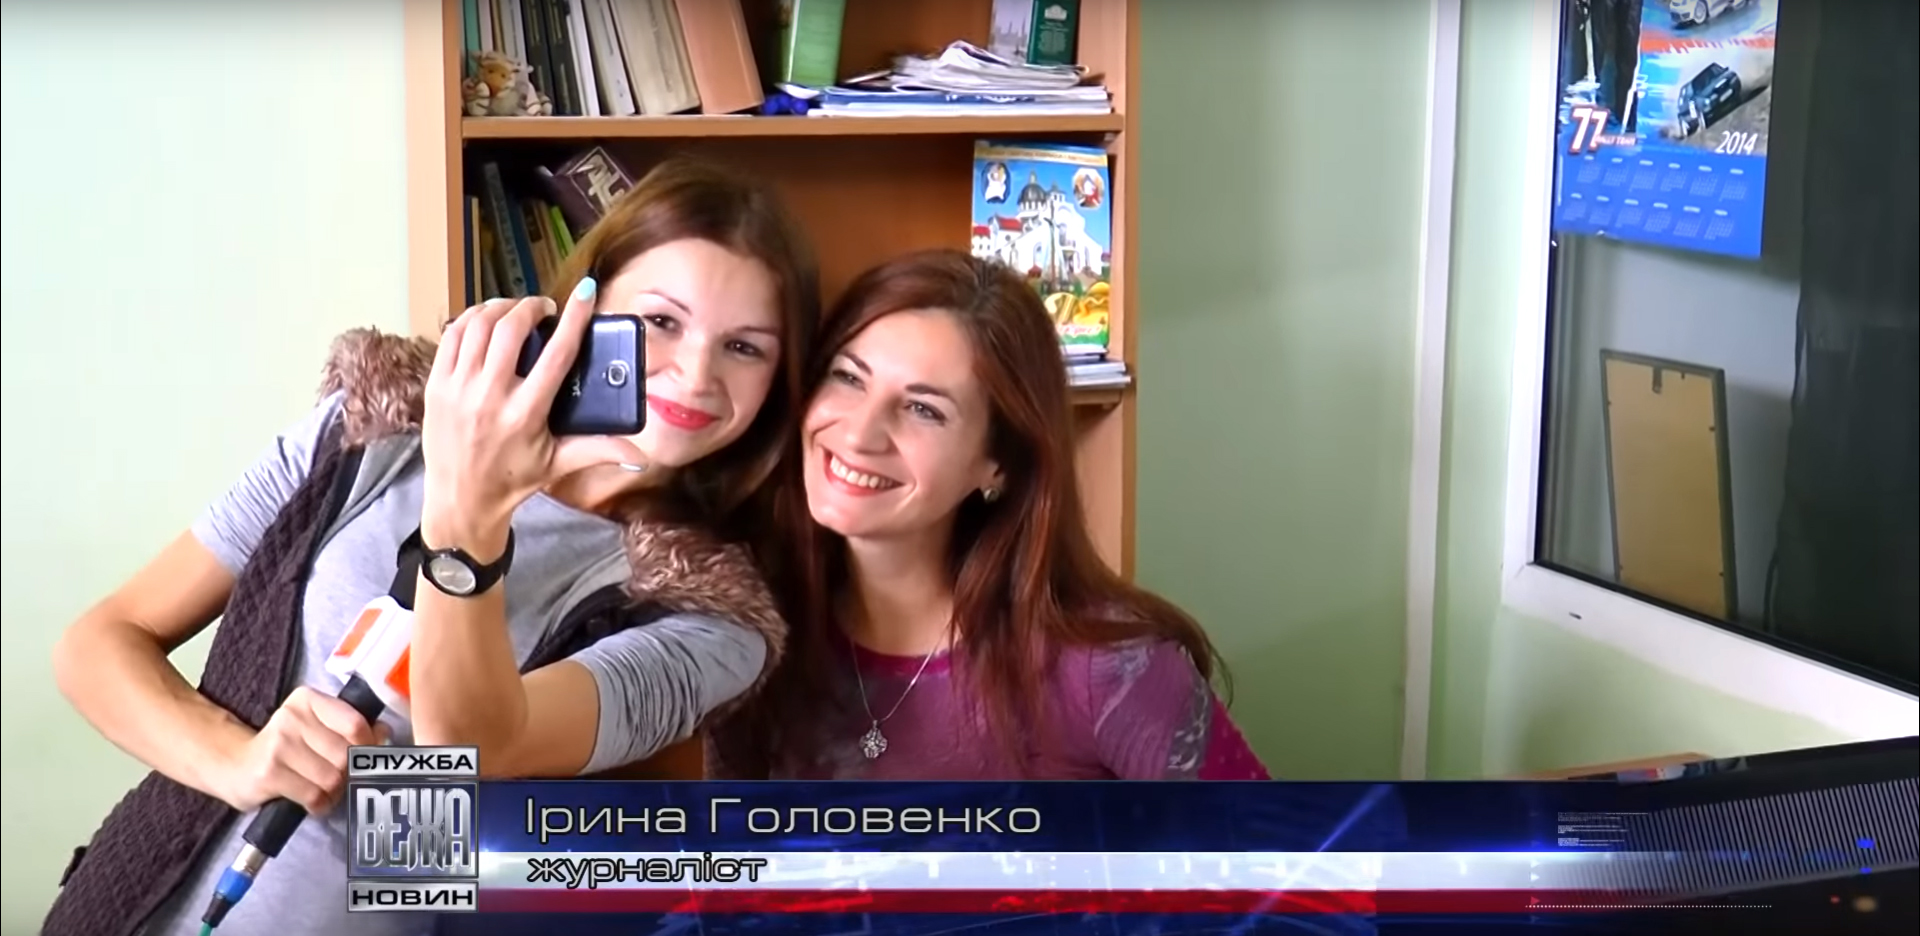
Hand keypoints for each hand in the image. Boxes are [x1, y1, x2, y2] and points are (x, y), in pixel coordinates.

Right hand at [215, 687, 388, 813]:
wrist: (233, 765)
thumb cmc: (285, 746)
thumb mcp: (315, 727)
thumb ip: (349, 726)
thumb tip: (385, 733)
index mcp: (308, 700)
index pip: (355, 724)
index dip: (368, 746)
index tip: (365, 757)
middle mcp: (292, 717)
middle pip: (346, 755)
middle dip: (350, 773)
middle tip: (342, 779)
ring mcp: (279, 745)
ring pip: (333, 778)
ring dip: (335, 792)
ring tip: (325, 790)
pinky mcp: (270, 774)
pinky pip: (314, 796)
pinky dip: (320, 805)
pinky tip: (313, 801)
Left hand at [420, 282, 643, 547]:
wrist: (460, 500)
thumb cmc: (513, 480)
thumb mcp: (558, 464)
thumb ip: (599, 450)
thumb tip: (641, 453)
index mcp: (526, 414)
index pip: (556, 354)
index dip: (574, 319)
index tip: (586, 293)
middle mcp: (490, 397)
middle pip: (511, 329)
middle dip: (531, 307)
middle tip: (544, 309)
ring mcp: (458, 388)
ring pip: (479, 325)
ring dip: (501, 307)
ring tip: (516, 310)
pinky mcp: (436, 385)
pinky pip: (452, 336)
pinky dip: (471, 318)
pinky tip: (486, 319)